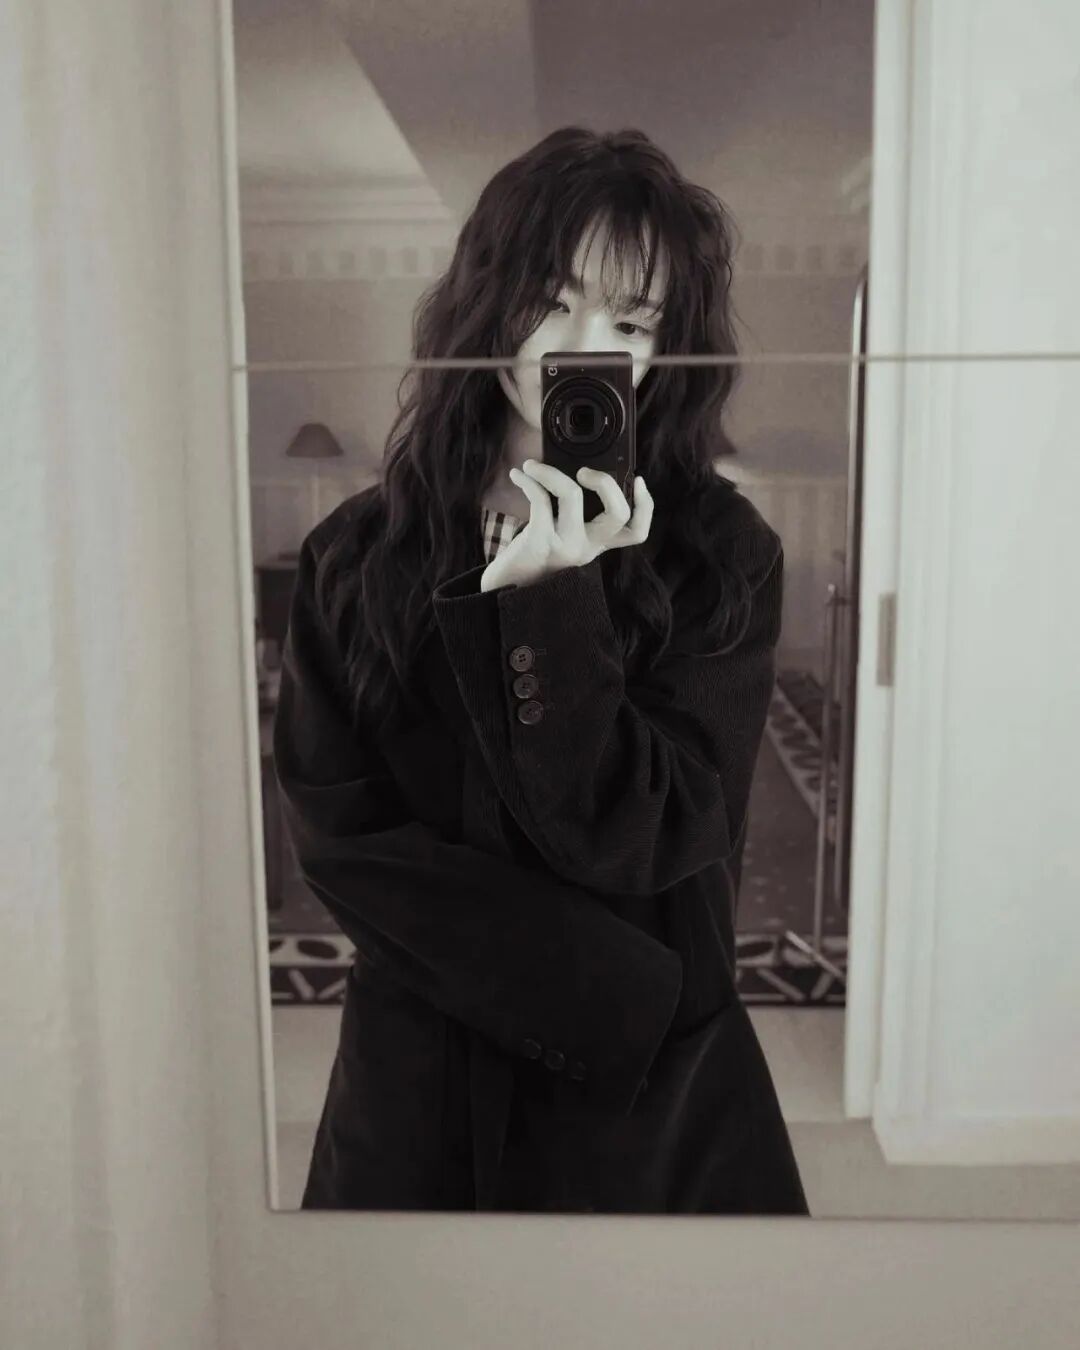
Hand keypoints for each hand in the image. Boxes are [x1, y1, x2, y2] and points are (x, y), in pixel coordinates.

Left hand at [480, 459, 653, 592]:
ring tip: (532, 466)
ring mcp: (566, 546)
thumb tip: (573, 469)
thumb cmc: (534, 553)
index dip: (646, 505)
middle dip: (605, 481)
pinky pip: (540, 499)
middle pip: (618, 513)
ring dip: (550, 472)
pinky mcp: (540, 542)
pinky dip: (528, 481)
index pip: (636, 532)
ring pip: (573, 496)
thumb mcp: (565, 536)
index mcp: (598, 544)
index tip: (637, 480)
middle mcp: (587, 548)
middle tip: (582, 471)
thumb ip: (578, 515)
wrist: (507, 585)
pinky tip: (519, 476)